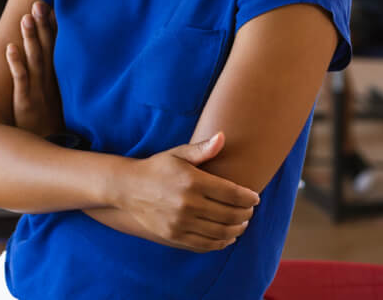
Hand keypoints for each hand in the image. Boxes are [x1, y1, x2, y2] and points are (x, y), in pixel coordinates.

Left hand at [7, 1, 62, 136]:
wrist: (49, 160)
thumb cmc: (52, 134)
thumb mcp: (59, 110)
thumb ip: (60, 91)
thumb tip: (65, 75)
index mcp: (57, 84)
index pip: (56, 51)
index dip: (53, 30)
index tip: (53, 8)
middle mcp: (49, 85)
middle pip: (46, 51)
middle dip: (42, 27)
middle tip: (38, 4)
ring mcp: (37, 94)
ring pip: (34, 62)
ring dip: (30, 40)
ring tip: (25, 18)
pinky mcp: (26, 106)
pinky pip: (21, 82)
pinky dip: (16, 65)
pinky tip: (10, 49)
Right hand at [114, 132, 258, 252]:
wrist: (128, 188)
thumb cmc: (157, 168)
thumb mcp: (178, 154)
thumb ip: (202, 149)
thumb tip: (223, 137)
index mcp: (192, 181)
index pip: (232, 194)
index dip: (248, 198)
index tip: (255, 197)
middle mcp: (188, 204)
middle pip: (230, 215)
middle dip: (246, 214)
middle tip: (250, 211)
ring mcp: (181, 223)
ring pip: (221, 232)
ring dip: (237, 229)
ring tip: (242, 224)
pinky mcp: (175, 237)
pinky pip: (205, 245)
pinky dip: (221, 243)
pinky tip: (227, 236)